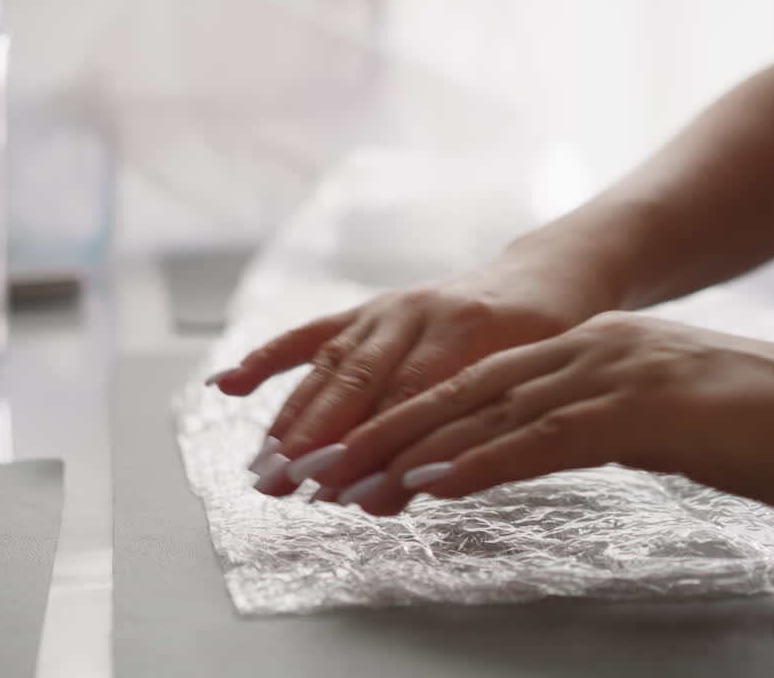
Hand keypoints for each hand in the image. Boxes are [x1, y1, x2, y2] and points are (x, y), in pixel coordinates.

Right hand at [210, 257, 612, 495]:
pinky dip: (268, 359)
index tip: (339, 491)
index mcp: (473, 332)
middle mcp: (423, 314)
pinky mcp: (369, 307)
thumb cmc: (546, 344)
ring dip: (292, 416)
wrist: (547, 278)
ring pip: (331, 363)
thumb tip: (396, 495)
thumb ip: (469, 433)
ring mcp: (390, 308)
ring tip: (261, 468)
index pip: (411, 398)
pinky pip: (312, 333)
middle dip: (318, 438)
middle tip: (282, 485)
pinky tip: (226, 386)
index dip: (372, 446)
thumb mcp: (529, 389)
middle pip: (360, 382)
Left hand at [304, 311, 773, 519]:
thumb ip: (604, 426)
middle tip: (315, 468)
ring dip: (411, 452)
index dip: (404, 419)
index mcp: (593, 349)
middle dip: (379, 432)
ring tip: (346, 484)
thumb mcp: (665, 422)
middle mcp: (592, 349)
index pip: (477, 385)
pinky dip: (484, 461)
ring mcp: (617, 372)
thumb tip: (556, 447)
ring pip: (490, 411)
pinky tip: (434, 484)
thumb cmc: (772, 429)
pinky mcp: (646, 409)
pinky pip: (547, 439)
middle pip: (462, 391)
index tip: (347, 454)